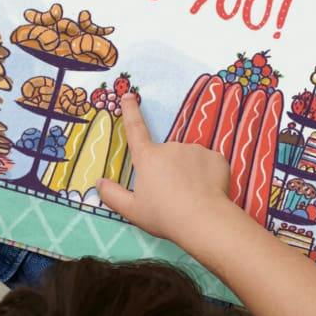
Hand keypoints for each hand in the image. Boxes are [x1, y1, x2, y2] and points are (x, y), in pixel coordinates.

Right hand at [97, 95, 231, 241]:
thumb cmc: (164, 215)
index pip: (135, 129)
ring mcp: (195, 150)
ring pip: (188, 160)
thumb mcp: (132, 210)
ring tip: (191, 197)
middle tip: (172, 196)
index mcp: (148, 157)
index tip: (129, 95)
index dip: (130, 111)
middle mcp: (170, 147)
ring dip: (188, 173)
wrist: (203, 220)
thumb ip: (113, 195)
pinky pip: (208, 165)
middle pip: (166, 156)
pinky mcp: (216, 157)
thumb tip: (99, 182)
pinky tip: (207, 192)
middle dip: (168, 171)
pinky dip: (207, 176)